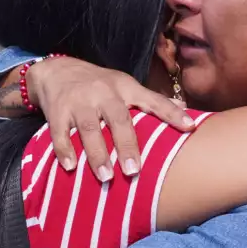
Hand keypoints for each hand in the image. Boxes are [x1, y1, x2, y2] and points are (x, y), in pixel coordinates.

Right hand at [26, 57, 194, 180]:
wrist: (57, 69)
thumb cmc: (99, 84)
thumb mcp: (124, 85)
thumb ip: (150, 100)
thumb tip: (185, 111)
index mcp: (125, 87)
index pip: (153, 100)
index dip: (171, 113)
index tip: (190, 127)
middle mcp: (103, 93)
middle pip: (118, 119)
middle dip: (127, 145)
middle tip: (134, 171)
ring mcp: (78, 102)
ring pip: (89, 129)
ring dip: (97, 154)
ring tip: (106, 177)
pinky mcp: (57, 111)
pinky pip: (59, 132)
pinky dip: (64, 150)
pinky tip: (70, 167)